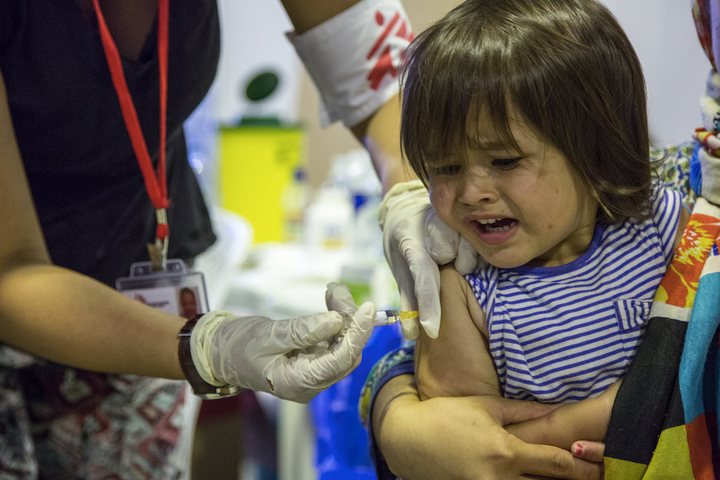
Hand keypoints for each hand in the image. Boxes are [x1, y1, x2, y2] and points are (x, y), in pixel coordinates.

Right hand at [190, 305, 374, 402]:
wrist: (220, 352)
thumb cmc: (237, 346)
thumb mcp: (267, 335)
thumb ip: (301, 331)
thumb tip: (335, 321)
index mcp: (297, 383)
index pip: (340, 361)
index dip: (357, 334)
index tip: (367, 308)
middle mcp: (311, 382)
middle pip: (346, 352)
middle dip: (350, 320)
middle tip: (338, 291)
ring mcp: (314, 372)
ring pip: (343, 344)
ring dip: (344, 316)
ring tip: (334, 290)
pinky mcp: (313, 360)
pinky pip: (333, 340)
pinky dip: (335, 319)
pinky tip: (331, 299)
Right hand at [376, 377, 602, 479]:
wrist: (408, 441)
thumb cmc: (446, 416)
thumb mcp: (485, 406)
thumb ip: (524, 411)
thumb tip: (558, 410)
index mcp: (505, 452)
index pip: (557, 464)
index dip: (585, 466)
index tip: (603, 462)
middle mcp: (500, 479)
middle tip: (599, 473)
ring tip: (572, 477)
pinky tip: (538, 478)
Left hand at [379, 180, 478, 339]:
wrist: (407, 207)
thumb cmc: (403, 242)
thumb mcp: (400, 269)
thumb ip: (408, 300)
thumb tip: (412, 335)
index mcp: (410, 241)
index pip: (422, 275)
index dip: (428, 304)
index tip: (431, 330)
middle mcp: (431, 227)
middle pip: (451, 258)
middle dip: (451, 270)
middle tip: (444, 264)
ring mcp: (451, 220)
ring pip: (469, 251)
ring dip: (464, 261)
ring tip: (453, 258)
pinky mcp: (465, 218)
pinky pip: (480, 242)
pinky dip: (477, 254)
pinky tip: (467, 253)